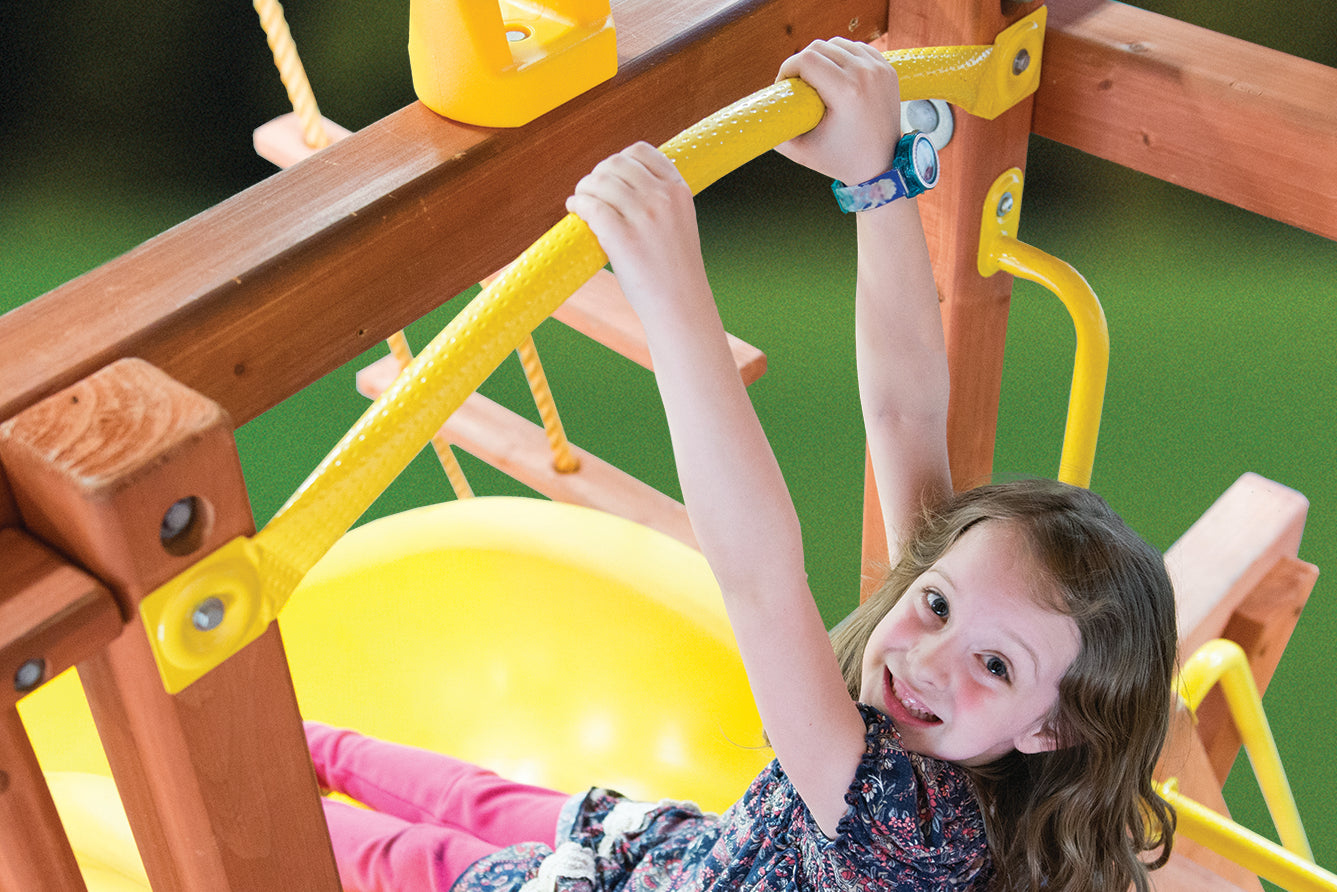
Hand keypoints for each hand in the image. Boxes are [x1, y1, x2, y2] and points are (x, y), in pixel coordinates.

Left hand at [565, 142, 708, 317]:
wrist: (681, 304)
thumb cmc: (674, 268)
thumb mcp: (677, 222)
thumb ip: (657, 199)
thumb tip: (614, 183)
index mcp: (679, 190)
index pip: (641, 152)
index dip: (617, 161)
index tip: (608, 176)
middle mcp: (663, 198)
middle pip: (615, 164)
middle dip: (596, 174)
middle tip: (588, 191)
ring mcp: (645, 216)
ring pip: (600, 183)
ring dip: (583, 189)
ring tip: (579, 201)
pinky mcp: (624, 237)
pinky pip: (591, 206)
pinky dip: (578, 204)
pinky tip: (575, 210)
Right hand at [774, 38, 901, 186]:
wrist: (882, 165)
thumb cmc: (840, 161)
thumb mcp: (802, 152)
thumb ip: (775, 133)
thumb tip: (758, 116)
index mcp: (847, 93)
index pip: (807, 60)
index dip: (787, 69)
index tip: (784, 85)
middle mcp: (865, 75)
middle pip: (820, 47)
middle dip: (801, 62)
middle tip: (796, 84)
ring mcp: (879, 69)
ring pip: (837, 43)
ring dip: (821, 57)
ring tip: (815, 79)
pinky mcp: (886, 68)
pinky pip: (856, 48)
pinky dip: (841, 57)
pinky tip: (835, 75)